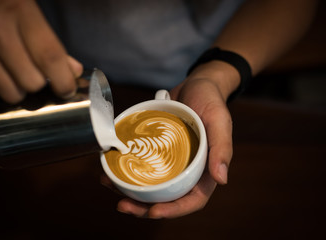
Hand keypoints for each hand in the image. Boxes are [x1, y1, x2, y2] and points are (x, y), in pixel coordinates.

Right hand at [0, 0, 82, 105]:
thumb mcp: (26, 6)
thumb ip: (50, 38)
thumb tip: (73, 70)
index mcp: (19, 11)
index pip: (50, 57)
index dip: (64, 81)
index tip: (68, 90)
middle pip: (32, 82)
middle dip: (39, 83)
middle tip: (34, 72)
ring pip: (10, 93)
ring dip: (17, 90)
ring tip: (13, 74)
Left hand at [103, 61, 237, 217]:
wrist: (197, 84)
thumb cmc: (212, 101)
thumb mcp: (220, 121)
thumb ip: (222, 148)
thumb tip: (222, 180)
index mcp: (205, 171)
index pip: (192, 200)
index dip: (174, 210)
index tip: (153, 212)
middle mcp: (187, 170)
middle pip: (166, 197)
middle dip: (144, 207)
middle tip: (122, 205)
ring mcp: (170, 161)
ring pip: (150, 184)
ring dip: (130, 191)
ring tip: (110, 186)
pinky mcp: (157, 150)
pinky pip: (142, 164)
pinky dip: (126, 168)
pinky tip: (110, 168)